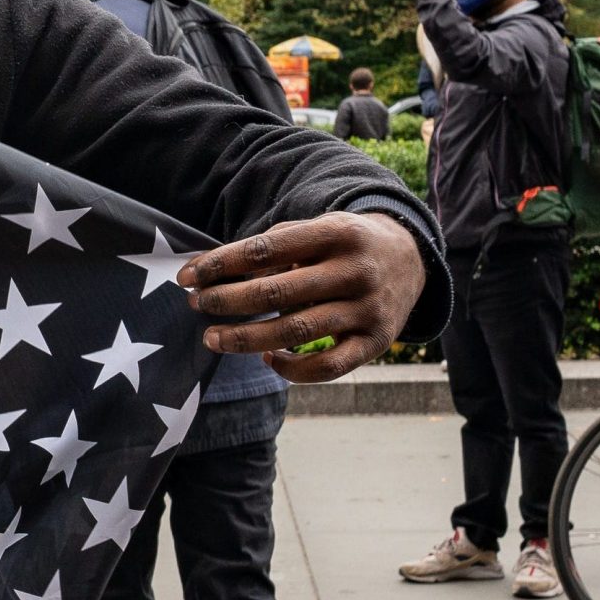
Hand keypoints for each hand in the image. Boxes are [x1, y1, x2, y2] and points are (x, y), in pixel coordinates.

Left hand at [178, 210, 427, 381]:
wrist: (412, 258)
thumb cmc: (343, 245)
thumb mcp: (315, 230)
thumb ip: (270, 247)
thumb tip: (207, 272)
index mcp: (336, 234)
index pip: (265, 250)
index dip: (220, 264)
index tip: (187, 277)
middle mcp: (355, 271)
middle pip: (276, 293)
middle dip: (226, 301)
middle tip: (195, 306)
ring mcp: (369, 309)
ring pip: (296, 332)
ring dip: (245, 338)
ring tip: (212, 338)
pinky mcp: (377, 342)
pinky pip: (328, 367)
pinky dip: (292, 369)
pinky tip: (266, 358)